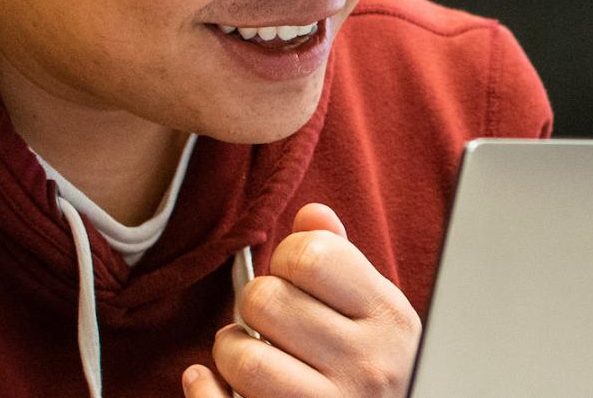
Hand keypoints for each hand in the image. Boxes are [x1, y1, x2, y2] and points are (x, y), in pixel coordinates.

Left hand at [182, 204, 420, 397]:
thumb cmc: (376, 364)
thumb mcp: (376, 308)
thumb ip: (343, 260)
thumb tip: (310, 213)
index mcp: (387, 316)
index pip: (310, 255)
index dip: (286, 258)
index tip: (293, 278)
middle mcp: (367, 363)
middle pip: (267, 299)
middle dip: (255, 302)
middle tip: (268, 318)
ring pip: (245, 358)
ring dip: (232, 349)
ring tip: (249, 351)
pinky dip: (205, 388)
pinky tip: (213, 381)